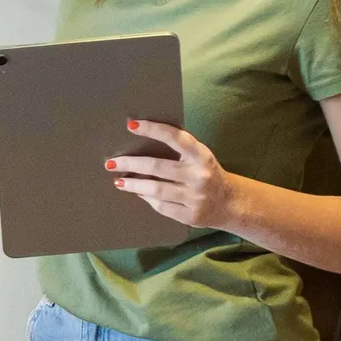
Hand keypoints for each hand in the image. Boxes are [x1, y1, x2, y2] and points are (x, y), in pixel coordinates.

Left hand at [107, 119, 247, 232]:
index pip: (175, 137)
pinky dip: (146, 198)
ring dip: (133, 185)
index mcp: (201, 155)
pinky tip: (138, 193)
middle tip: (111, 163)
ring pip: (155, 189)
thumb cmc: (206, 173)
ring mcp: (195, 197)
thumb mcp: (198, 157)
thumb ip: (178, 149)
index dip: (153, 129)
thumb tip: (140, 142)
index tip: (131, 125)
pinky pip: (161, 206)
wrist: (229, 202)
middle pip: (157, 167)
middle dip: (130, 164)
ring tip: (119, 181)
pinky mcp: (190, 216)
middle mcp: (199, 175)